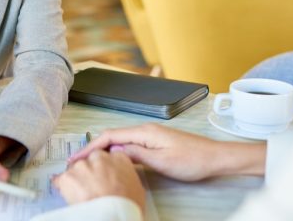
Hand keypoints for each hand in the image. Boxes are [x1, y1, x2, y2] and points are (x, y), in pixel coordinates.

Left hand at [53, 150, 144, 211]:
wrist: (111, 216)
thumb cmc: (127, 206)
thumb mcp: (136, 187)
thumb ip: (126, 174)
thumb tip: (119, 175)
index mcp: (119, 158)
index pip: (109, 156)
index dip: (105, 167)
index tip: (104, 176)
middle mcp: (99, 157)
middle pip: (91, 158)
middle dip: (90, 170)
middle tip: (92, 185)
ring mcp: (82, 165)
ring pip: (76, 168)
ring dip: (77, 178)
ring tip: (81, 194)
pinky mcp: (68, 176)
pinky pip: (61, 179)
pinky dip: (63, 186)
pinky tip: (68, 195)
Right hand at [70, 124, 265, 181]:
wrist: (215, 158)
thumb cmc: (193, 160)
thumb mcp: (162, 161)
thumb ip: (136, 155)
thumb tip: (114, 151)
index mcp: (144, 132)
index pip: (110, 136)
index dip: (91, 147)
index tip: (78, 157)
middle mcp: (145, 130)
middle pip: (111, 137)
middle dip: (93, 148)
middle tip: (78, 162)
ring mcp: (150, 136)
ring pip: (119, 141)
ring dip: (103, 150)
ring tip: (90, 162)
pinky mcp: (155, 142)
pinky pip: (129, 144)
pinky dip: (116, 151)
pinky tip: (112, 160)